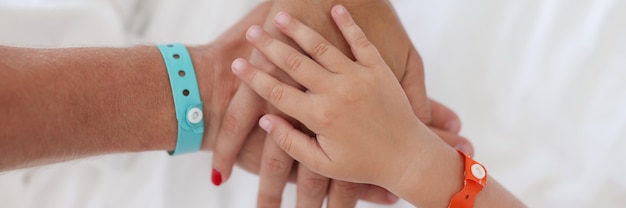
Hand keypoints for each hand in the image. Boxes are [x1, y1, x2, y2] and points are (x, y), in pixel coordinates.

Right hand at [211, 0, 472, 206]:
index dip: (254, 78)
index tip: (237, 65)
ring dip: (298, 30)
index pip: (277, 93)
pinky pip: (360, 41)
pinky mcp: (378, 69)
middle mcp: (336, 92)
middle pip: (294, 63)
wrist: (409, 157)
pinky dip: (348, 24)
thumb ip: (291, 142)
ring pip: (321, 47)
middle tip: (253, 32)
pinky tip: (336, 8)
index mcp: (320, 116)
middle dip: (269, 46)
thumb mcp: (322, 163)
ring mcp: (357, 78)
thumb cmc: (365, 164)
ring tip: (280, 16)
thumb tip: (265, 119)